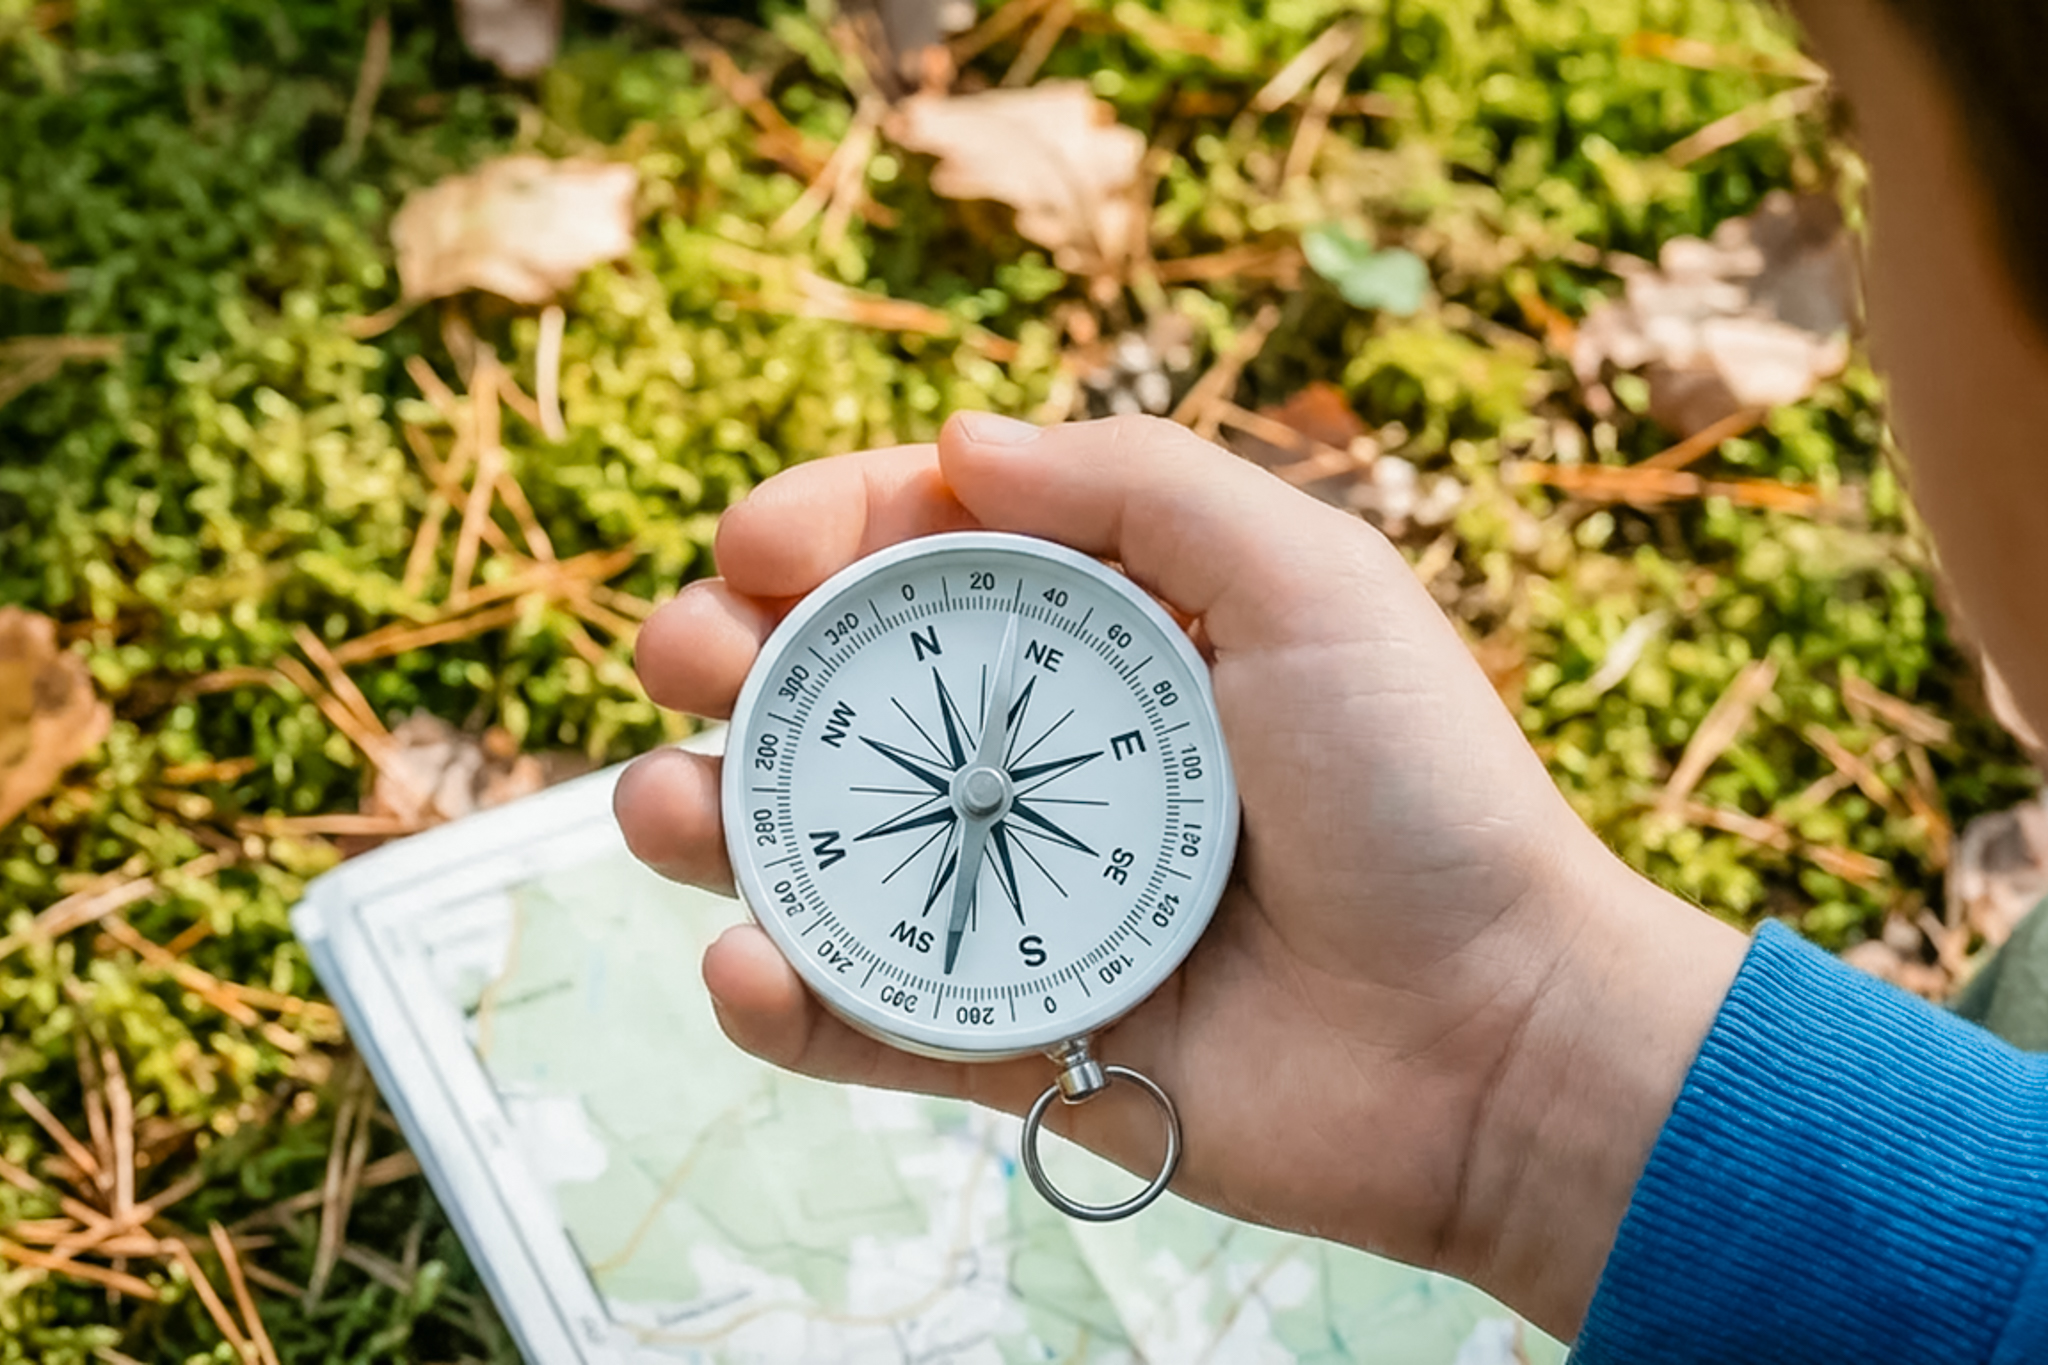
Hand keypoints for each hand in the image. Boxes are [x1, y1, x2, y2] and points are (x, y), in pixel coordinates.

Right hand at [615, 413, 1744, 1337]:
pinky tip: (747, 961)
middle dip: (726, 657)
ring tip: (670, 804)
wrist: (1489, 1034)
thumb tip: (959, 439)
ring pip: (802, 847)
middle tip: (694, 661)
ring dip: (698, 815)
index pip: (915, 551)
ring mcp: (1002, 894)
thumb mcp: (1311, 579)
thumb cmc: (1420, 792)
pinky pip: (851, 1014)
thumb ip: (1141, 485)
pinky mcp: (998, 1033)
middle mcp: (1028, 754)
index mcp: (1097, 632)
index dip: (817, 530)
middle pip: (827, 689)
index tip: (760, 545)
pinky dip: (773, 994)